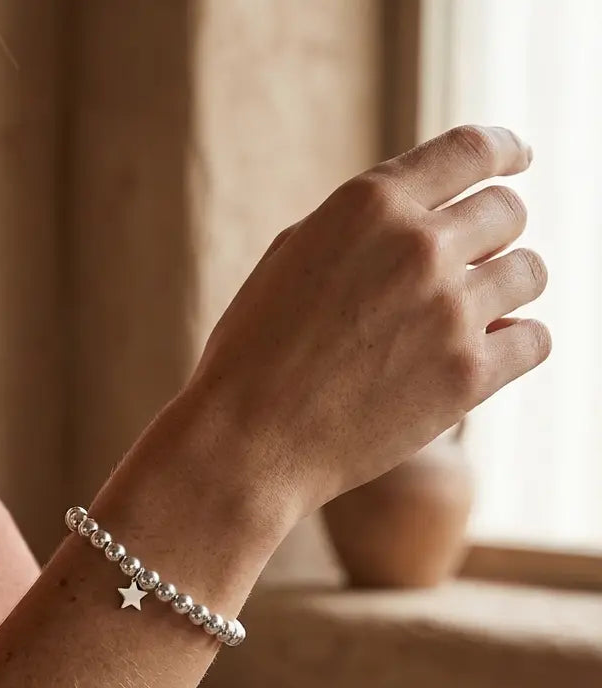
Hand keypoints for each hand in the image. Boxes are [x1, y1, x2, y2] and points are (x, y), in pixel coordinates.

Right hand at [189, 125, 549, 522]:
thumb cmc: (254, 355)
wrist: (248, 442)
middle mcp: (418, 245)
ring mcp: (449, 310)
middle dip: (492, 237)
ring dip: (505, 291)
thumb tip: (430, 218)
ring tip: (469, 319)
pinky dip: (517, 345)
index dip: (506, 151)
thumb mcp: (291, 259)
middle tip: (469, 269)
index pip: (472, 150)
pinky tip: (487, 356)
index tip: (519, 160)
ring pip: (529, 273)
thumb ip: (362, 227)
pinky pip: (535, 339)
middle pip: (507, 212)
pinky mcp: (469, 375)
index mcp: (369, 205)